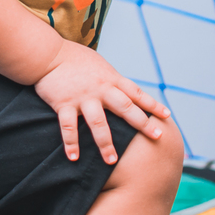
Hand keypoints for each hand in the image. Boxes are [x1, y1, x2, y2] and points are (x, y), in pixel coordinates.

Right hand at [34, 40, 170, 164]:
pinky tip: (74, 157)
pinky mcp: (63, 104)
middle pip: (125, 107)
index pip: (136, 93)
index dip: (152, 104)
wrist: (48, 53)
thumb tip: (123, 90)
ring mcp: (82, 97)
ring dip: (106, 143)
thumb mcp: (99, 65)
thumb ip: (111, 79)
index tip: (167, 116)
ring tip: (112, 160)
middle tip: (156, 137)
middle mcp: (100, 89)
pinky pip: (68, 127)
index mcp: (110, 79)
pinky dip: (71, 143)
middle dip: (142, 123)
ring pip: (98, 123)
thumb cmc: (74, 58)